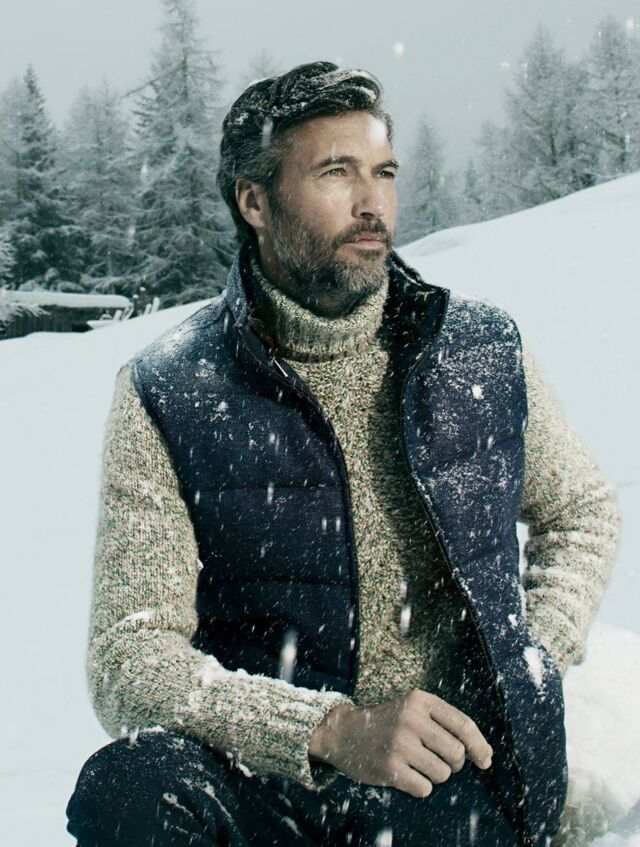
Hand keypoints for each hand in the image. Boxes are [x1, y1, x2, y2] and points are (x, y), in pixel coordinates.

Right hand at [309, 689, 492, 798]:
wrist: (344, 732)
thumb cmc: (389, 723)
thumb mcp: (414, 710)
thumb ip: (446, 724)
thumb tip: (485, 755)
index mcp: (421, 701)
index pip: (464, 725)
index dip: (480, 745)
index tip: (486, 760)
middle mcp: (412, 719)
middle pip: (457, 753)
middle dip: (454, 763)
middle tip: (438, 760)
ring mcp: (400, 744)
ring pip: (443, 773)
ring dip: (435, 775)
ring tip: (417, 764)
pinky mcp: (390, 768)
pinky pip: (425, 788)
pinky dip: (420, 786)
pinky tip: (405, 774)